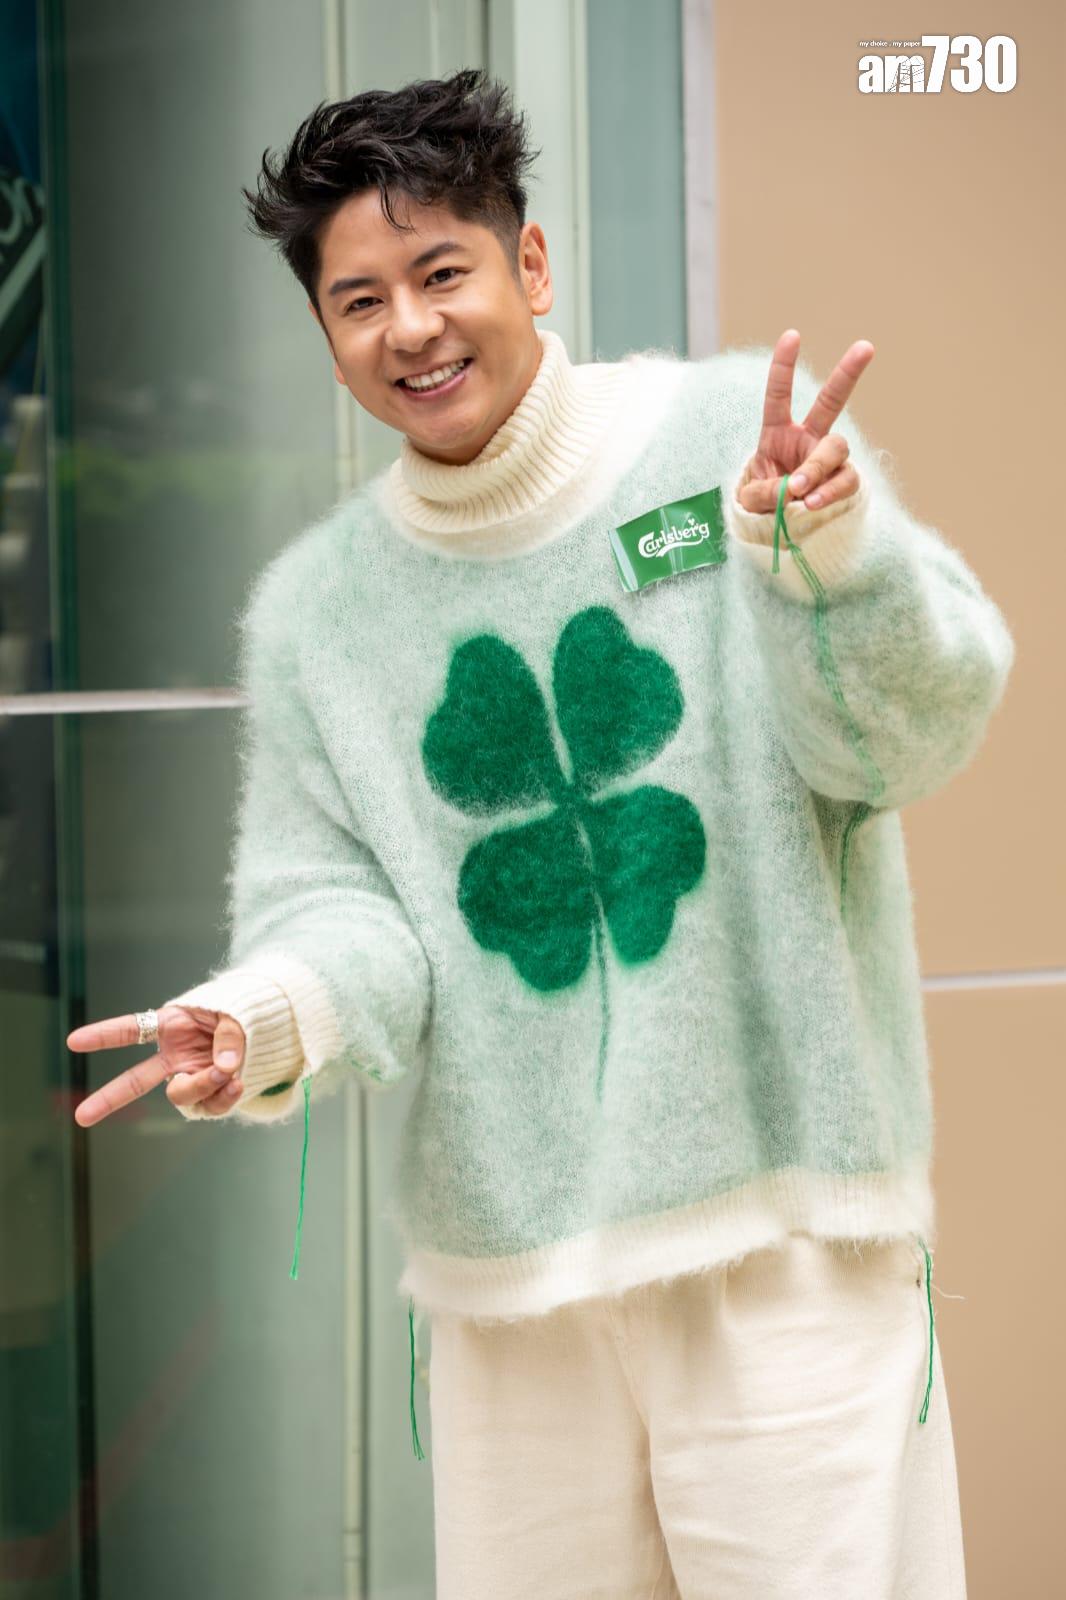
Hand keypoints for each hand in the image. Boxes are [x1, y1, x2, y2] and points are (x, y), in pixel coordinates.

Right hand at [68, 1006, 246, 1126]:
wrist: (262, 1028)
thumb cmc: (239, 1011)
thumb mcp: (235, 1011)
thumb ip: (229, 1035)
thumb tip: (226, 1066)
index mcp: (171, 1025)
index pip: (131, 1029)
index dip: (103, 1035)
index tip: (74, 1041)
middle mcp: (173, 1055)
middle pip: (134, 1080)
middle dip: (108, 1098)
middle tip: (81, 1117)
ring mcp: (188, 1076)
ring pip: (179, 1094)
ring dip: (200, 1085)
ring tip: (225, 1071)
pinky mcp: (208, 1094)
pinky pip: (207, 1106)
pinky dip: (222, 1098)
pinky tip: (236, 1084)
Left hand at [736, 328, 874, 513]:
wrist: (781, 532)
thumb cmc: (764, 506)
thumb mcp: (751, 500)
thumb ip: (765, 493)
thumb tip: (793, 491)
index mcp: (778, 434)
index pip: (779, 396)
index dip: (783, 367)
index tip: (792, 335)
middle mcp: (808, 439)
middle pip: (831, 402)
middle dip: (848, 372)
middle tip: (866, 346)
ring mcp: (828, 459)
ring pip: (836, 448)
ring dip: (817, 468)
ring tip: (800, 490)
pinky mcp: (843, 481)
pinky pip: (845, 481)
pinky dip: (829, 493)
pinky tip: (813, 505)